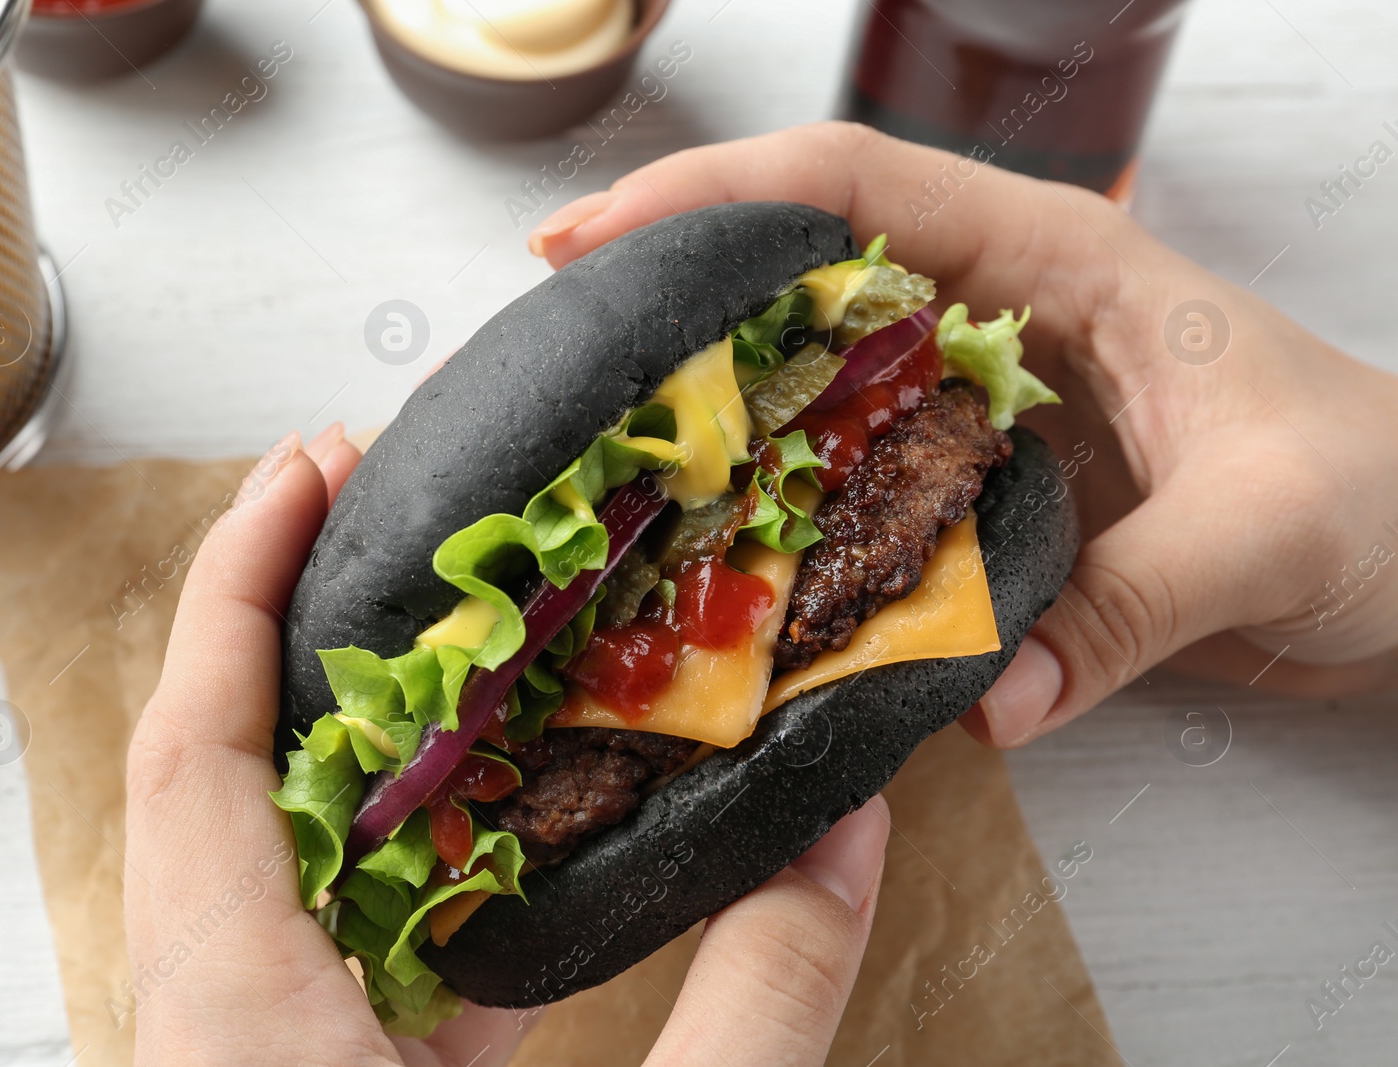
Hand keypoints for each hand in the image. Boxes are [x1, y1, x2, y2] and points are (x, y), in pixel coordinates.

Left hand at [124, 422, 892, 1065]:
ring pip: (271, 861)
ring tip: (459, 647)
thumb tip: (852, 820)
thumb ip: (759, 992)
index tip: (308, 468)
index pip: (203, 749)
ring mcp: (253, 1061)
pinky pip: (324, 943)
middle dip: (305, 632)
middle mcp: (217, 1027)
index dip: (238, 587)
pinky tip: (498, 839)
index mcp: (245, 1025)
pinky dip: (399, 863)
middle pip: (223, 778)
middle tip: (400, 524)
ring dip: (358, 747)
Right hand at [529, 121, 1397, 748]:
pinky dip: (787, 516)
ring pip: (814, 385)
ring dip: (711, 415)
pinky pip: (857, 490)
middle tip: (550, 361)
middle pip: (797, 273)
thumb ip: (1120, 607)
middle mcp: (996, 318)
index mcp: (1055, 261)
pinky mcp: (984, 492)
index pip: (852, 188)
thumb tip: (974, 703)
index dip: (707, 199)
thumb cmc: (1388, 492)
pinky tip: (725, 563)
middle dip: (667, 296)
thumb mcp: (1265, 524)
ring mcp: (981, 408)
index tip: (586, 248)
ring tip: (600, 464)